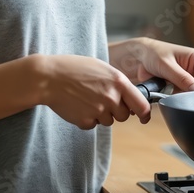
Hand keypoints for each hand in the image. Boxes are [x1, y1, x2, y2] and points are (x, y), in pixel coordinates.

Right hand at [32, 55, 150, 129]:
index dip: (145, 113)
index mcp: (118, 82)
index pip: (141, 105)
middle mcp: (111, 98)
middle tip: (101, 99)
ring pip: (108, 121)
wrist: (49, 77)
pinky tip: (78, 105)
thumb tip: (130, 98)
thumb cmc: (74, 68)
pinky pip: (92, 124)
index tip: (144, 116)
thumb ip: (118, 83)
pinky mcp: (85, 121)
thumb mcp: (102, 68)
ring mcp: (98, 111)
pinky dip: (87, 118)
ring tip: (86, 99)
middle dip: (116, 111)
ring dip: (101, 114)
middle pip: (124, 116)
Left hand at [109, 37, 193, 92]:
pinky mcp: (181, 88)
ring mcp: (189, 79)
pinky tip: (176, 100)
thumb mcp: (168, 65)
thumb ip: (182, 78)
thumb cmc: (154, 54)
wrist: (139, 58)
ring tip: (182, 100)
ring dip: (192, 98)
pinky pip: (187, 97)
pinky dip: (183, 100)